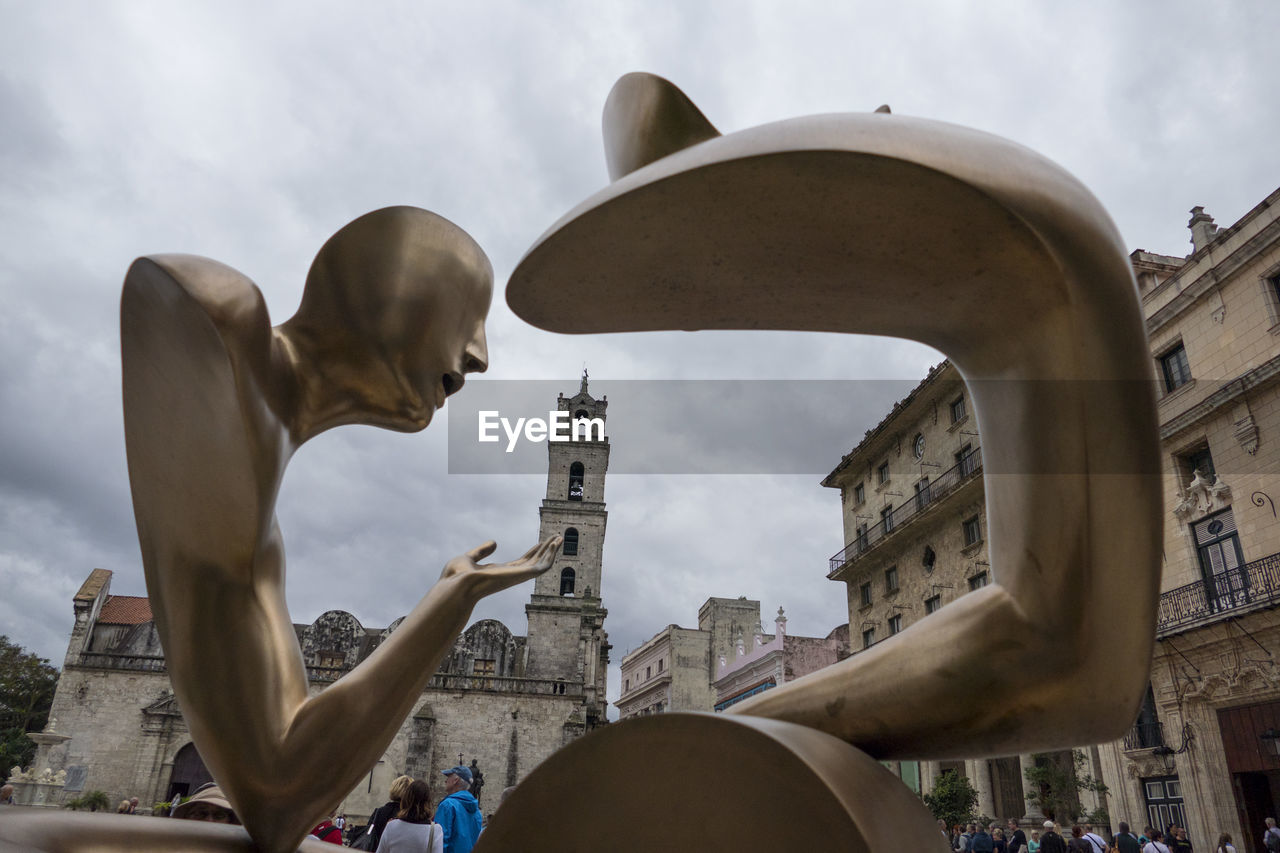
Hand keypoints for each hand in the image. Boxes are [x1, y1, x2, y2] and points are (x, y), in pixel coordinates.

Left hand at [441, 536, 561, 599]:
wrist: (456, 585)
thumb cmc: (456, 579)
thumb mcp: (469, 559)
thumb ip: (481, 551)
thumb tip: (494, 542)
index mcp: (500, 572)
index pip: (522, 562)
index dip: (533, 552)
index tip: (542, 543)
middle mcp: (511, 576)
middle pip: (534, 562)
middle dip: (547, 550)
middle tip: (558, 538)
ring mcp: (516, 577)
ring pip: (541, 564)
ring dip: (552, 551)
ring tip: (559, 538)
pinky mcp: (520, 576)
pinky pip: (541, 567)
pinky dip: (550, 556)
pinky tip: (554, 545)